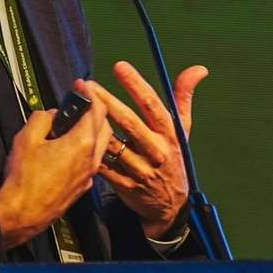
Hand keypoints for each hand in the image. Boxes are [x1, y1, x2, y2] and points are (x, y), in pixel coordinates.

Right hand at [0, 99, 111, 248]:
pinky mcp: (83, 187)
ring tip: (73, 127)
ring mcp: (90, 175)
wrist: (23, 214)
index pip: (97, 109)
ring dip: (92, 132)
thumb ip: (42, 118)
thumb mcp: (26, 138)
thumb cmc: (24, 177)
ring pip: (101, 146)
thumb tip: (51, 115)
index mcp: (82, 142)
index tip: (82, 85)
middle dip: (96, 112)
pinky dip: (87, 150)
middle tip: (80, 105)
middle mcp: (92, 158)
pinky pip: (92, 162)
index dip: (91, 93)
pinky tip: (69, 150)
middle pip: (105, 127)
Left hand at [84, 60, 207, 238]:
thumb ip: (184, 98)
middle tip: (87, 85)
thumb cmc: (173, 158)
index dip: (137, 85)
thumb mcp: (183, 131)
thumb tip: (198, 69)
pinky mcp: (126, 186)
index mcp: (170, 135)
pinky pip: (104, 167)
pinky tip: (74, 138)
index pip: (153, 105)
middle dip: (106, 101)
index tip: (120, 66)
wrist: (171, 206)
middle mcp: (157, 151)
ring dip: (93, 126)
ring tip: (75, 107)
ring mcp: (141, 170)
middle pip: (129, 122)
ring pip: (113, 145)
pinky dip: (90, 153)